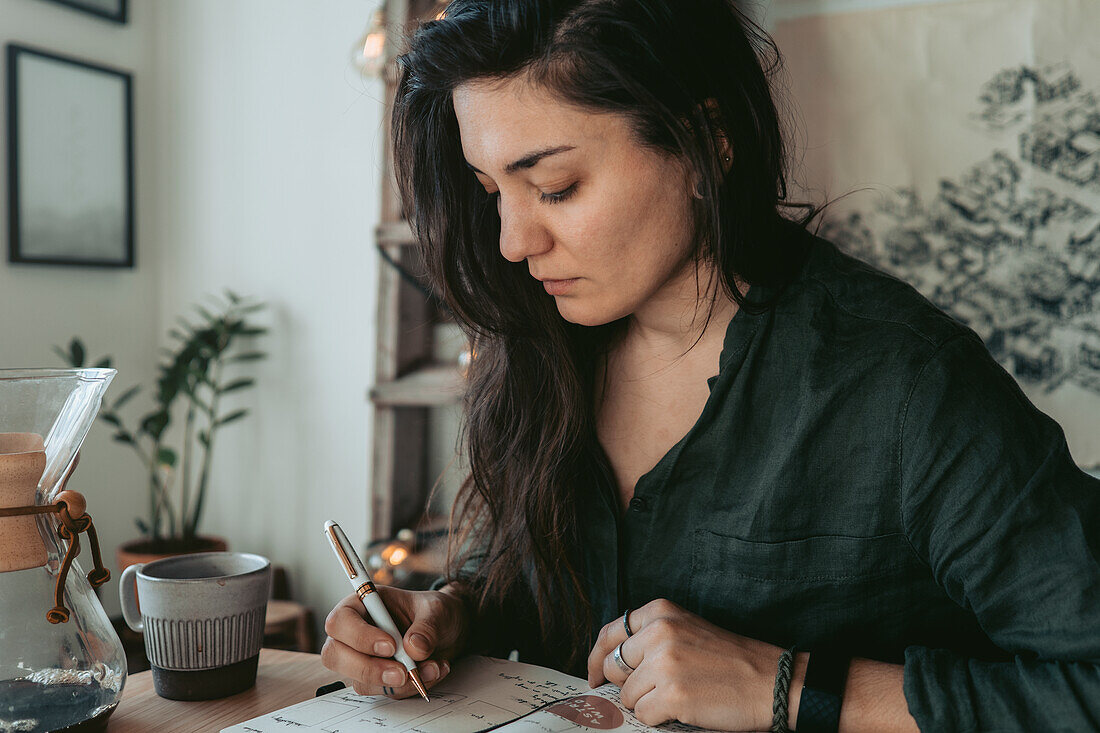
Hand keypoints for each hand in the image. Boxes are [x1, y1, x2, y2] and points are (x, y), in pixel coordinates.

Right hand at [322, 583, 469, 697]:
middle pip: (335, 656)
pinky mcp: (376, 679)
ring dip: (397, 682)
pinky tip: (433, 671)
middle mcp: (355, 633)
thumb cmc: (435, 612)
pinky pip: (383, 691)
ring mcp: (363, 658)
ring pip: (359, 681)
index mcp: (363, 605)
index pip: (340, 621)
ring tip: (433, 667)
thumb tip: (414, 648)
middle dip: (368, 669)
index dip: (359, 636)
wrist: (449, 631)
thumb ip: (427, 626)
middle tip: (401, 673)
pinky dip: (409, 687)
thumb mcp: (437, 610)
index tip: (390, 645)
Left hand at [587, 599, 781, 731]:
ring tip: (679, 696)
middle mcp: (658, 632)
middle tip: (654, 690)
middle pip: (613, 667)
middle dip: (627, 685)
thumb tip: (608, 664)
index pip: (609, 634)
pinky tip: (683, 708)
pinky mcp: (672, 694)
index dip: (595, 659)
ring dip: (648, 703)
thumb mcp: (685, 628)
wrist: (769, 680)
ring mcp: (664, 663)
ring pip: (628, 695)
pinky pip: (644, 714)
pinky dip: (659, 718)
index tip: (593, 676)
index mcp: (659, 611)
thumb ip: (649, 636)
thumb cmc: (728, 658)